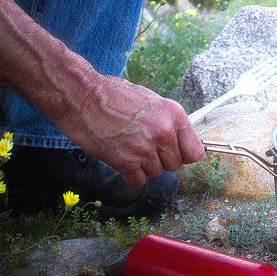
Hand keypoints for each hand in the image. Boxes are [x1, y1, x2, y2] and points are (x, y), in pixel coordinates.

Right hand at [55, 75, 204, 186]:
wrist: (82, 96)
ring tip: (129, 146)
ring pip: (156, 173)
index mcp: (174, 115)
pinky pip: (138, 180)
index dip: (183, 154)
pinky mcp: (125, 162)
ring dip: (144, 166)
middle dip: (161, 160)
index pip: (195, 152)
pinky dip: (130, 173)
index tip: (174, 152)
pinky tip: (121, 156)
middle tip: (144, 146)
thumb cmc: (113, 95)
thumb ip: (168, 122)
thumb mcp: (151, 100)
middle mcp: (163, 132)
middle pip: (175, 165)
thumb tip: (178, 141)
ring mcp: (145, 148)